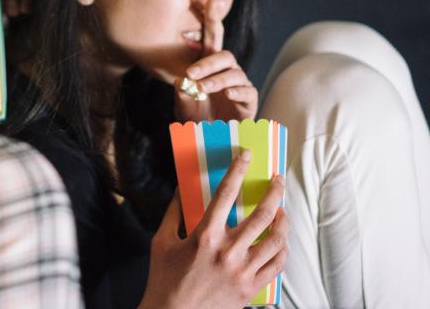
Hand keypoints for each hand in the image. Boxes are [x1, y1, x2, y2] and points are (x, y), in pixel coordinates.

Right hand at [139, 151, 289, 308]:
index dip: (237, 170)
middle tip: (277, 180)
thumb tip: (182, 189)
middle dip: (274, 192)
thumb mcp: (162, 241)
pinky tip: (280, 241)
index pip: (226, 193)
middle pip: (262, 214)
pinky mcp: (250, 289)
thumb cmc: (164, 278)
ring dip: (283, 220)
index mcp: (205, 236)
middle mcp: (228, 252)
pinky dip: (282, 249)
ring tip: (282, 211)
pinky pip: (277, 265)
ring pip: (276, 240)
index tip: (246, 156)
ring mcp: (243, 272)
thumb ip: (174, 212)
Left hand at [174, 0, 256, 120]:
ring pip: (234, 73)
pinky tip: (227, 94)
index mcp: (209, 67)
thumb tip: (181, 80)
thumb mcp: (182, 104)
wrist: (210, 140)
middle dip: (208, 62)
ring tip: (203, 87)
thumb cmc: (196, 118)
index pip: (212, 41)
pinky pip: (247, 90)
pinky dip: (236, 91)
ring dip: (217, 79)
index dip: (212, 21)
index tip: (210, 2)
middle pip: (224, 55)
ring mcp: (239, 85)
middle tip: (191, 72)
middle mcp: (226, 72)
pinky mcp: (249, 101)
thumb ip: (181, 91)